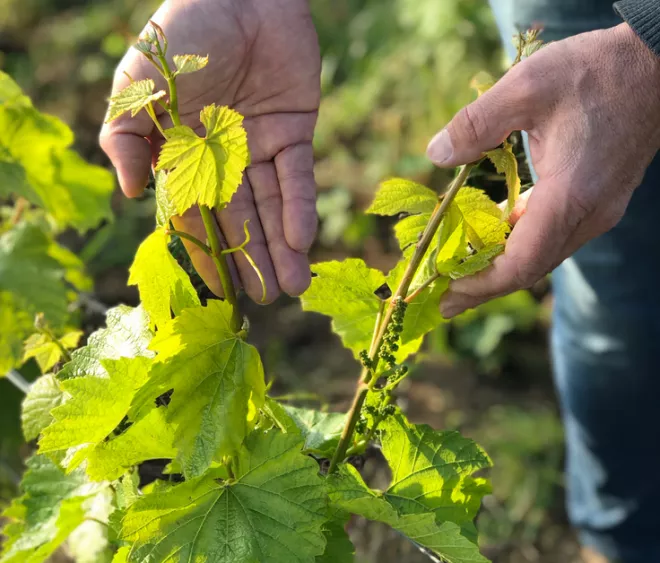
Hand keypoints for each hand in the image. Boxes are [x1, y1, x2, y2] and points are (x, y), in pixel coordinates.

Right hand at [100, 0, 320, 302]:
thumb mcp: (138, 85)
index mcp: (184, 155)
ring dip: (282, 246)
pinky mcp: (294, 133)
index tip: (223, 292)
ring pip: (272, 207)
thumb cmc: (181, 35)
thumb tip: (128, 192)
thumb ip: (127, 136)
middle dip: (253, 260)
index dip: (209, 253)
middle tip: (267, 301)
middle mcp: (224, 159)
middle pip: (240, 220)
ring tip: (292, 287)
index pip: (196, 215)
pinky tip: (302, 241)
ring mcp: (260, 148)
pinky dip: (300, 207)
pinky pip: (298, 177)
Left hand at [427, 23, 659, 317]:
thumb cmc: (594, 71)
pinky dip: (518, 246)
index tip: (446, 290)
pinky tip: (490, 241)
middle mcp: (588, 214)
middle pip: (530, 269)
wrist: (654, 65)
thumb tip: (435, 155)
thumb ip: (476, 123)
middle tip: (442, 301)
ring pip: (542, 256)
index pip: (523, 262)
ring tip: (458, 278)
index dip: (482, 283)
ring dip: (499, 270)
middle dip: (484, 287)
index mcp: (571, 194)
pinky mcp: (595, 202)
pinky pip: (551, 237)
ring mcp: (596, 211)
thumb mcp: (527, 85)